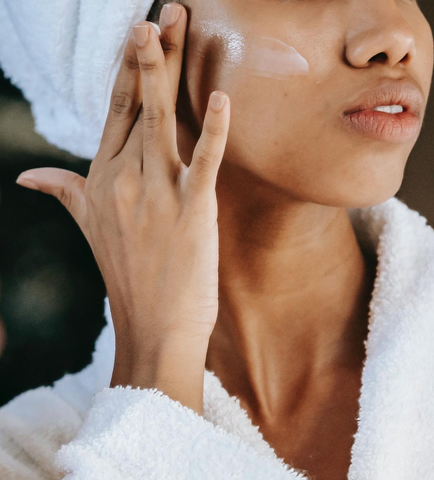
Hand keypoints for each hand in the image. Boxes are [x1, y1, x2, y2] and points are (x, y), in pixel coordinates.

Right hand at [15, 4, 230, 413]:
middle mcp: (124, 179)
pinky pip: (203, 163)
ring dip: (165, 70)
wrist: (154, 325)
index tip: (139, 33)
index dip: (127, 70)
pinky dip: (214, 132)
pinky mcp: (191, 211)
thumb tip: (28, 177)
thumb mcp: (90, 227)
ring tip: (172, 24)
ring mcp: (156, 194)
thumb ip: (66, 193)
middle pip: (137, 104)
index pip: (115, 111)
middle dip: (149, 54)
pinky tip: (221, 99)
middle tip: (164, 11)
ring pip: (160, 120)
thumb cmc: (129, 276)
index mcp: (103, 179)